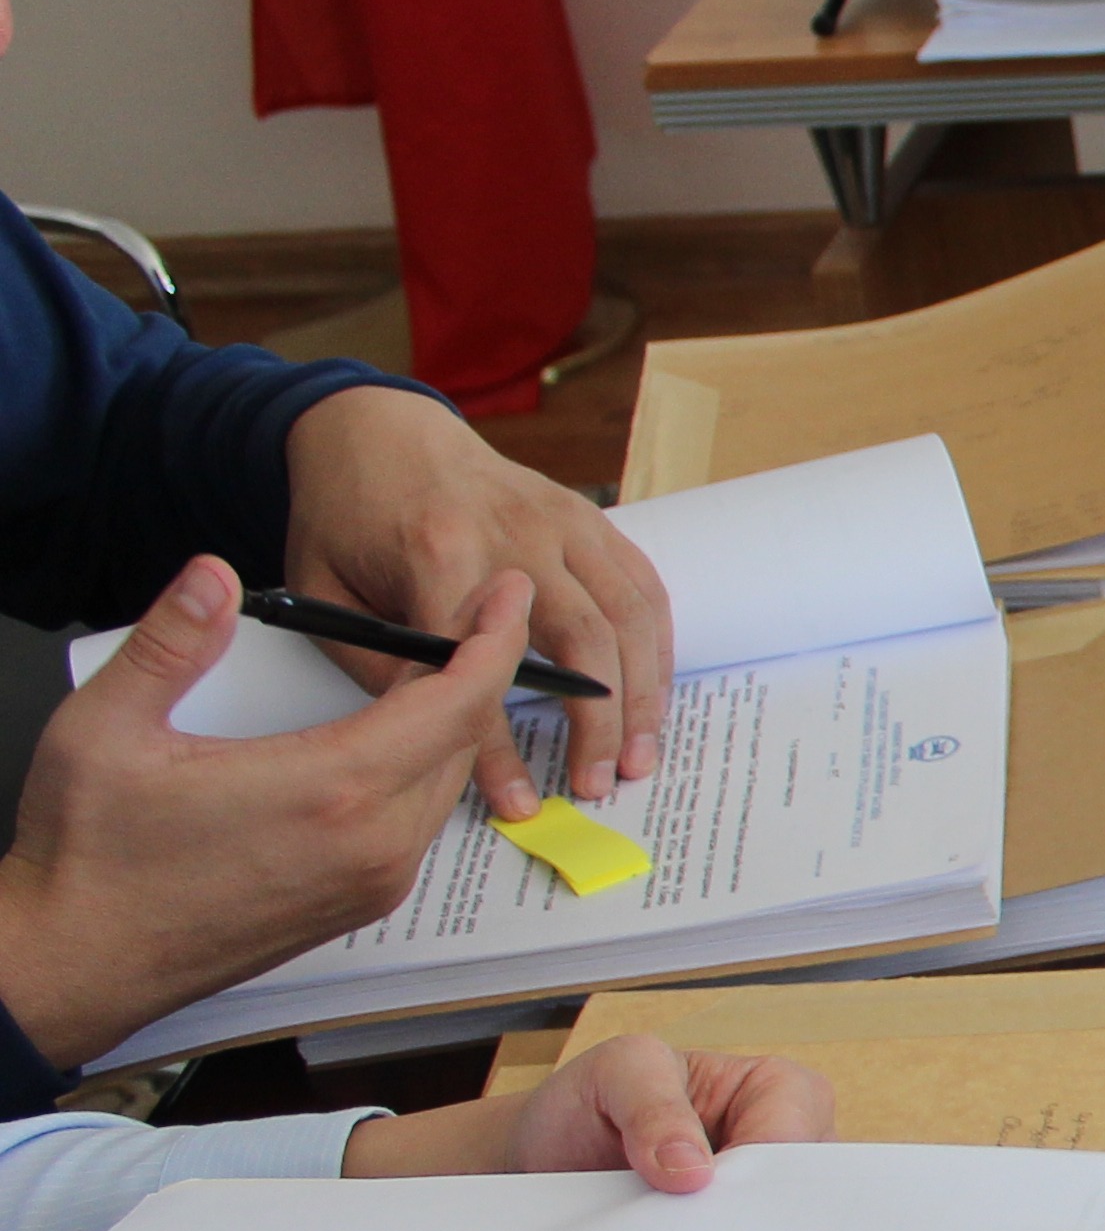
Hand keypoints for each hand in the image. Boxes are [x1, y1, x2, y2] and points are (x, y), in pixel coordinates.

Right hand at [0, 557, 525, 1072]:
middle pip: (463, 740)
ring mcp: (375, 882)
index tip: (508, 591)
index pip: (454, 701)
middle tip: (478, 613)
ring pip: (446, 783)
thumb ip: (169, 643)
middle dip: (479, 670)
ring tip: (438, 664)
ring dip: (451, 723)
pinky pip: (421, 822)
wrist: (77, 964)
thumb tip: (212, 575)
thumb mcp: (106, 731)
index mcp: (333, 790)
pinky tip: (394, 737)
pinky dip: (424, 768)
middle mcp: (375, 842)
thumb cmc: (88, 855)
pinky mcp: (361, 905)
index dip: (493, 638)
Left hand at [279, 386, 672, 805]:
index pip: (480, 665)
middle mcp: (514, 531)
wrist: (376, 429)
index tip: (516, 801)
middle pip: (580, 640)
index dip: (499, 744)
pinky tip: (651, 694)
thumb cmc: (344, 516)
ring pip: (627, 615)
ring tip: (638, 755)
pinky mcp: (587, 516)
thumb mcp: (322, 592)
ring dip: (642, 693)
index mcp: (438, 550)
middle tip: (598, 784)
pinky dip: (656, 646)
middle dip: (597, 724)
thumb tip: (437, 733)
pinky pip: (642, 585)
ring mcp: (560, 519)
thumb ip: (376, 663)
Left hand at [345, 1033, 834, 1185]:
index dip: (756, 1177)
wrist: (539, 1163)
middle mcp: (787, 1150)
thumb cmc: (588, 1104)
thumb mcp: (613, 1073)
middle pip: (800, 1200)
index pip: (795, 1140)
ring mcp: (764, 1207)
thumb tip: (693, 1172)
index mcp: (778, 1090)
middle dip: (749, 1227)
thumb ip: (654, 1107)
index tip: (696, 1199)